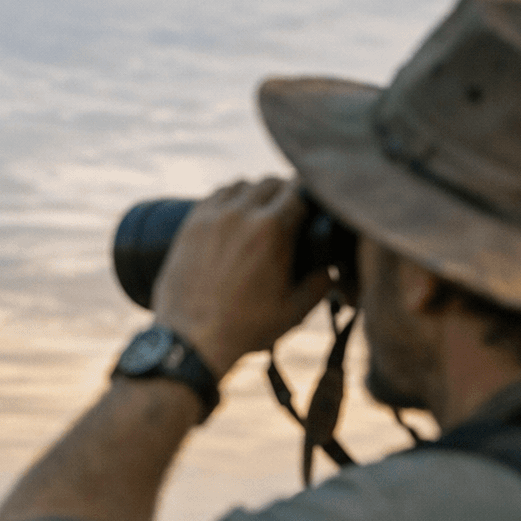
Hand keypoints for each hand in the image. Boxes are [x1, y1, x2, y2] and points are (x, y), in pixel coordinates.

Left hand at [150, 177, 332, 376]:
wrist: (191, 338)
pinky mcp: (191, 224)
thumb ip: (319, 285)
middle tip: (290, 210)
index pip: (300, 189)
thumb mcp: (294, 311)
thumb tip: (329, 268)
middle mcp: (241, 214)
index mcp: (272, 230)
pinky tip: (234, 214)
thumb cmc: (244, 328)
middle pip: (271, 182)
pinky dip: (230, 198)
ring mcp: (212, 216)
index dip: (311, 193)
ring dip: (256, 193)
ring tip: (262, 211)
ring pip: (242, 184)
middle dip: (285, 192)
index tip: (314, 203)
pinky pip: (216, 195)